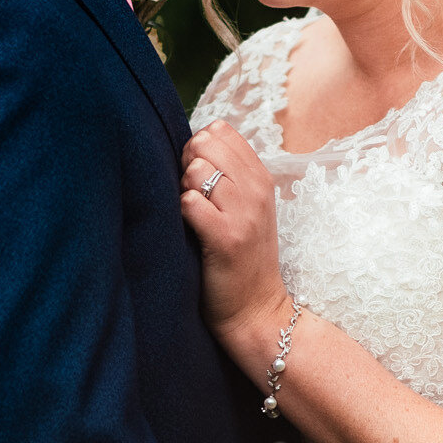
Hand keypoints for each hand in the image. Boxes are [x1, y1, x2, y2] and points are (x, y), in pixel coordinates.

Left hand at [179, 122, 286, 374]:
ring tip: (191, 213)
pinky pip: (191, 203)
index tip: (196, 173)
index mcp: (261, 178)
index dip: (199, 146)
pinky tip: (189, 228)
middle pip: (206, 144)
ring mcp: (244, 214)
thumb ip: (228, 174)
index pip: (222, 131)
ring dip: (183, 188)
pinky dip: (182, 212)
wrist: (256, 310)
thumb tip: (193, 142)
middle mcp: (256, 191)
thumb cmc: (243, 258)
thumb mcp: (247, 208)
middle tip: (189, 193)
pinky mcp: (226, 239)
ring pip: (197, 171)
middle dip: (187, 162)